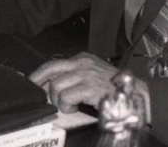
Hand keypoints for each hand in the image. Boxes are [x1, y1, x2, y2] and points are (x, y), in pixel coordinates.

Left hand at [29, 53, 148, 113]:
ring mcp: (86, 74)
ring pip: (56, 85)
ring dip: (58, 100)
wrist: (136, 95)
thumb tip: (54, 85)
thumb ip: (77, 77)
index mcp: (84, 59)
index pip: (53, 64)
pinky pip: (66, 96)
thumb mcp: (94, 77)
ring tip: (68, 106)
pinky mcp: (90, 87)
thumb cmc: (116, 89)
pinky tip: (75, 108)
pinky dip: (66, 106)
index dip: (39, 76)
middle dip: (38, 83)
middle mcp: (83, 63)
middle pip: (50, 69)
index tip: (32, 84)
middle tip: (37, 96)